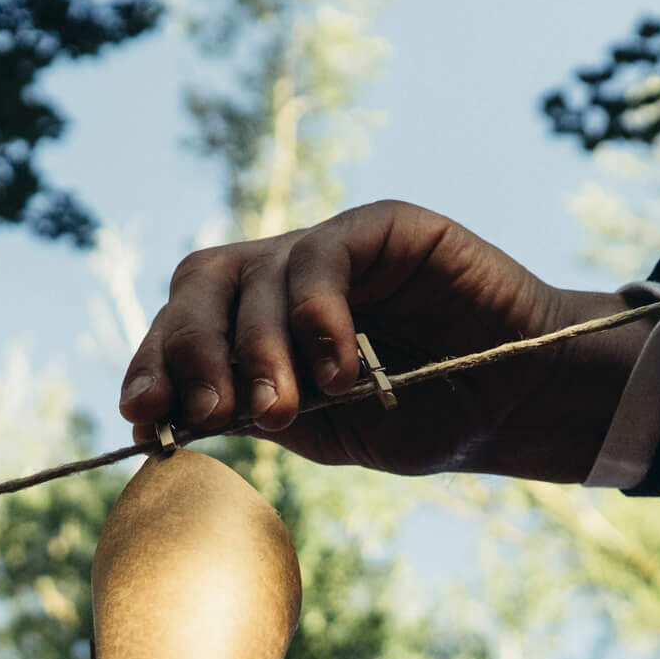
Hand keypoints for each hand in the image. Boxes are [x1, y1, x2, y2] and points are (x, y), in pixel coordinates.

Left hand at [117, 199, 641, 482]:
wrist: (518, 401)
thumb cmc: (424, 417)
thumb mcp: (325, 431)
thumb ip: (256, 412)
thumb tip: (177, 413)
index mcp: (257, 324)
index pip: (182, 328)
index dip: (154, 363)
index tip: (142, 415)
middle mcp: (284, 276)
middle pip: (202, 284)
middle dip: (191, 350)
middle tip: (207, 410)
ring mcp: (332, 247)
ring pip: (256, 273)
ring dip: (258, 348)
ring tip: (286, 407)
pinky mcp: (383, 227)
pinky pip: (326, 256)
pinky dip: (318, 315)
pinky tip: (340, 369)